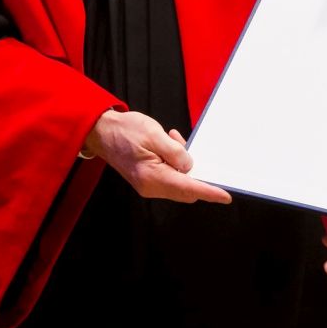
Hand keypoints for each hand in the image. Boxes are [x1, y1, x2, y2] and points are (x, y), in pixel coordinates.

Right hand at [83, 110, 231, 204]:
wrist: (101, 132)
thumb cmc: (125, 131)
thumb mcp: (154, 134)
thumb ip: (175, 151)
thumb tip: (190, 166)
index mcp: (152, 177)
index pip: (188, 188)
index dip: (209, 192)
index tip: (225, 196)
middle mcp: (150, 187)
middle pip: (186, 190)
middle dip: (195, 173)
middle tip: (186, 146)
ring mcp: (148, 186)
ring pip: (179, 183)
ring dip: (183, 165)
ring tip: (172, 141)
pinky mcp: (147, 181)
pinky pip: (170, 177)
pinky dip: (174, 164)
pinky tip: (168, 145)